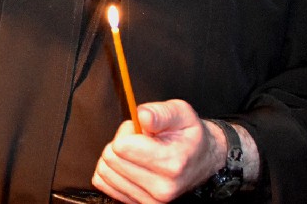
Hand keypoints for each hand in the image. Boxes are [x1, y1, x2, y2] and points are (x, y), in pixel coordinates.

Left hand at [91, 100, 223, 202]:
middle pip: (111, 158)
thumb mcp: (181, 113)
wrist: (202, 160)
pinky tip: (130, 165)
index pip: (122, 146)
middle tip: (140, 141)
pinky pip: (104, 184)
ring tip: (137, 153)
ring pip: (105, 172)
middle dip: (120, 143)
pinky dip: (112, 171)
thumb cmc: (189, 136)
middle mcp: (161, 188)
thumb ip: (160, 112)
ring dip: (116, 157)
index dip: (127, 131)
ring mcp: (150, 200)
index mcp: (172, 164)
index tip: (141, 131)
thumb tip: (142, 116)